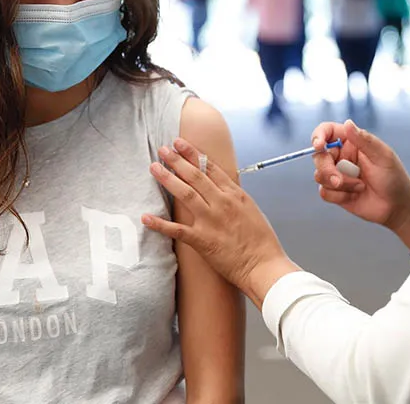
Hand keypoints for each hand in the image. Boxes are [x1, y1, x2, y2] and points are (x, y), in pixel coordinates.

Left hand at [142, 138, 299, 307]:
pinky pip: (177, 230)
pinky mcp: (202, 240)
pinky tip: (146, 217)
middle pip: (195, 176)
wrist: (264, 265)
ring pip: (185, 194)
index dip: (193, 154)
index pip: (211, 168)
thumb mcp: (252, 210)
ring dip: (168, 179)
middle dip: (177, 160)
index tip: (181, 144)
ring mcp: (211, 221)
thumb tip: (224, 188)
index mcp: (235, 195)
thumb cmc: (262, 242)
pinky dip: (160, 224)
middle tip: (163, 150)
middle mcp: (222, 203)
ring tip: (154, 168)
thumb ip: (235, 198)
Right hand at [312, 120, 409, 238]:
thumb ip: (364, 140)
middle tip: (339, 181)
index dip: (318, 136)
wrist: (396, 205)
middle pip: (318, 156)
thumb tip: (348, 123)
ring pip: (319, 175)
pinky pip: (324, 192)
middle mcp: (341, 156)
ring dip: (339, 184)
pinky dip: (339, 196)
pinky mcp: (335, 191)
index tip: (318, 145)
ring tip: (359, 186)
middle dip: (326, 169)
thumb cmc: (393, 177)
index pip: (327, 131)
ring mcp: (336, 174)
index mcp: (351, 142)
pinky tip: (355, 195)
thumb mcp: (383, 156)